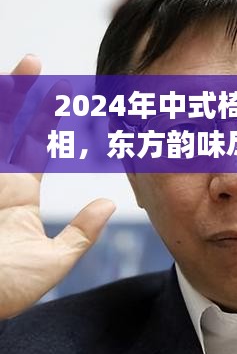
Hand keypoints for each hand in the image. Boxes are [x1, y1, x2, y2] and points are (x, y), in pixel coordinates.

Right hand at [0, 56, 115, 319]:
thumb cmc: (3, 292)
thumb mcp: (52, 262)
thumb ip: (82, 234)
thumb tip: (110, 203)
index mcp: (17, 194)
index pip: (33, 144)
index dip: (45, 116)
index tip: (61, 91)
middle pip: (7, 126)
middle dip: (20, 93)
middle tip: (35, 62)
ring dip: (2, 95)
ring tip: (19, 64)